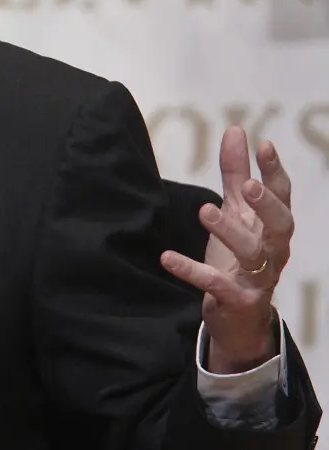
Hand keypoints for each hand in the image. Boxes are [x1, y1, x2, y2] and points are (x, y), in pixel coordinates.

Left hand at [161, 126, 291, 373]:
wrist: (239, 318)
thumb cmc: (239, 258)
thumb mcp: (237, 214)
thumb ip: (236, 175)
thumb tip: (236, 130)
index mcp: (272, 227)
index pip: (283, 196)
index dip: (275, 171)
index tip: (264, 145)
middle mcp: (273, 251)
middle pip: (281, 225)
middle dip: (266, 204)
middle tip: (247, 186)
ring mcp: (259, 278)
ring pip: (252, 253)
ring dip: (229, 232)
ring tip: (204, 210)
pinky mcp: (238, 300)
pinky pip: (217, 285)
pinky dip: (192, 271)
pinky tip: (167, 257)